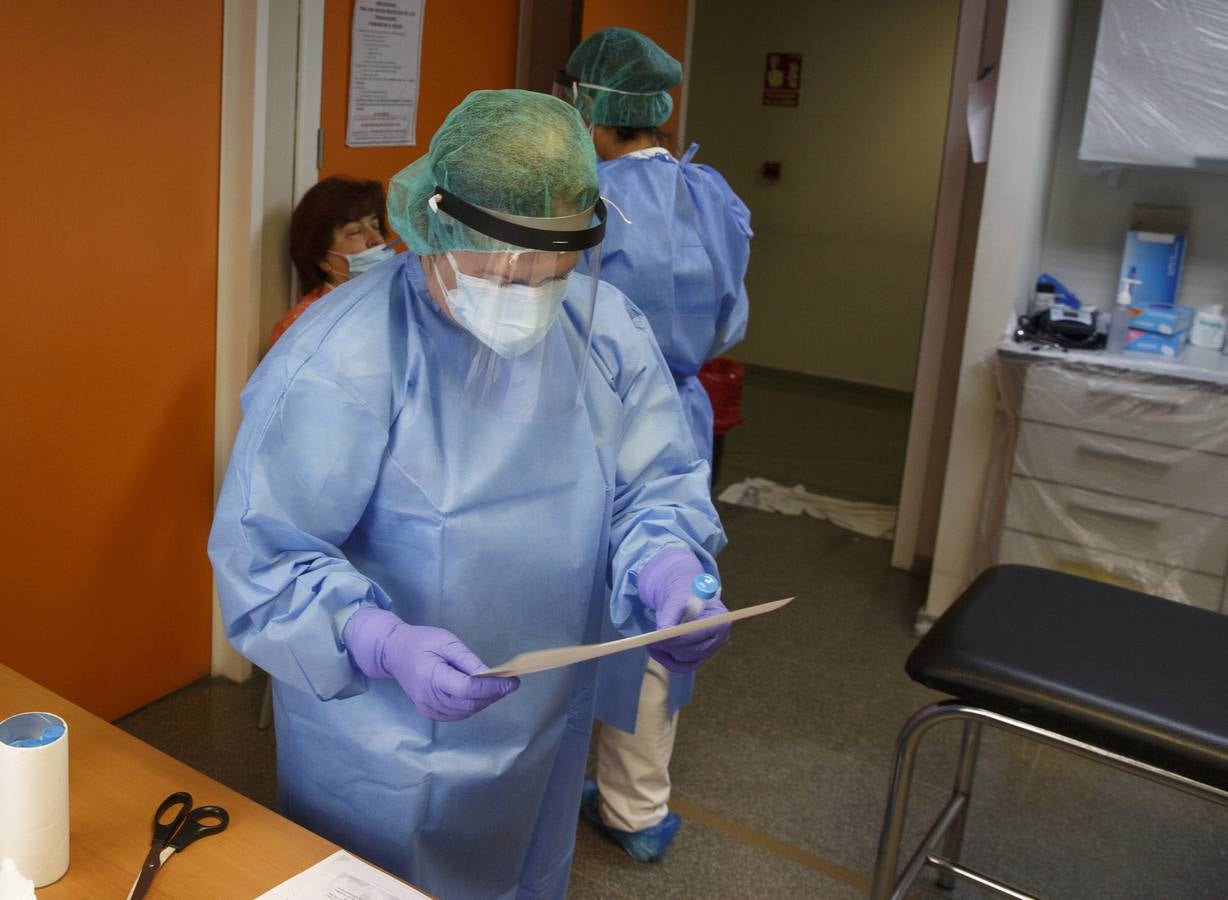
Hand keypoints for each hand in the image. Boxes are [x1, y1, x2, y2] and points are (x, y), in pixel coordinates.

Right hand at [345, 607, 518, 720]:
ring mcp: (428, 708)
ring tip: (498, 687)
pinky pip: (458, 714)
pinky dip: (473, 706)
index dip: (492, 687)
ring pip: (466, 712)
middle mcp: (429, 698)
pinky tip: (481, 694)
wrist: (394, 653)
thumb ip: (467, 659)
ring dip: (485, 701)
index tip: (512, 682)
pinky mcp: (430, 713)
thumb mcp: (445, 640)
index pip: (467, 689)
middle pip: (469, 703)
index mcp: (431, 676)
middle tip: (509, 683)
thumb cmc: (420, 642)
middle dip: (493, 695)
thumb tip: (490, 673)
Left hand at [638, 548, 730, 672]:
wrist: (683, 597)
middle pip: (693, 652)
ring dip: (666, 654)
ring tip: (650, 643)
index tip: (657, 639)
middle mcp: (720, 637)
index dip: (677, 639)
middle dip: (670, 647)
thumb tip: (662, 634)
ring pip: (685, 661)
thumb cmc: (682, 594)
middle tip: (649, 642)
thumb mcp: (676, 599)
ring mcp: (711, 649)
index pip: (698, 635)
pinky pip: (682, 666)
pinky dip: (667, 660)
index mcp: (720, 619)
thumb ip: (670, 616)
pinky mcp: (700, 657)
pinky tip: (655, 650)